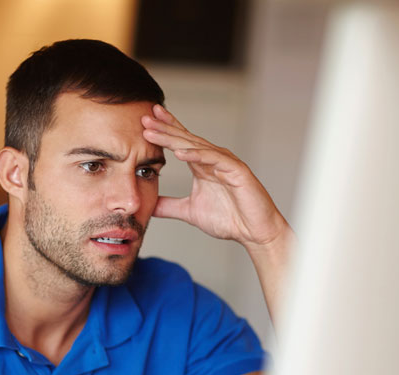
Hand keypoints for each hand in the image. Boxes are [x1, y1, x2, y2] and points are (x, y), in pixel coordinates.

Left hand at [141, 105, 288, 247]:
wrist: (254, 232)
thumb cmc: (230, 219)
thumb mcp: (190, 211)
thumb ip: (169, 206)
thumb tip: (149, 204)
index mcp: (202, 165)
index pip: (181, 143)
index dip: (164, 130)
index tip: (145, 121)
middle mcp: (213, 159)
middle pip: (185, 139)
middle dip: (164, 128)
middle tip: (144, 117)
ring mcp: (225, 163)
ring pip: (196, 146)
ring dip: (174, 138)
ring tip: (154, 132)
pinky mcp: (236, 170)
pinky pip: (214, 159)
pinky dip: (197, 155)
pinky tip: (179, 153)